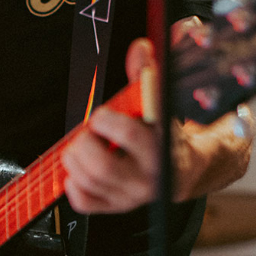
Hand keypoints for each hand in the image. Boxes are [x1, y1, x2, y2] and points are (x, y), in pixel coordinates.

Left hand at [61, 38, 160, 213]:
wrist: (182, 171)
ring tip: (81, 146)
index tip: (101, 114)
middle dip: (85, 143)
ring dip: (75, 158)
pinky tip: (80, 170)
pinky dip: (73, 185)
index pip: (132, 132)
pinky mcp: (118, 207)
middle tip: (88, 132)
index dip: (107, 121)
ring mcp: (134, 194)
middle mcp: (151, 173)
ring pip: (91, 181)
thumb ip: (146, 76)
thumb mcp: (161, 104)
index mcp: (163, 143)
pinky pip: (85, 203)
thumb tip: (140, 48)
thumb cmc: (164, 133)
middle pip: (103, 165)